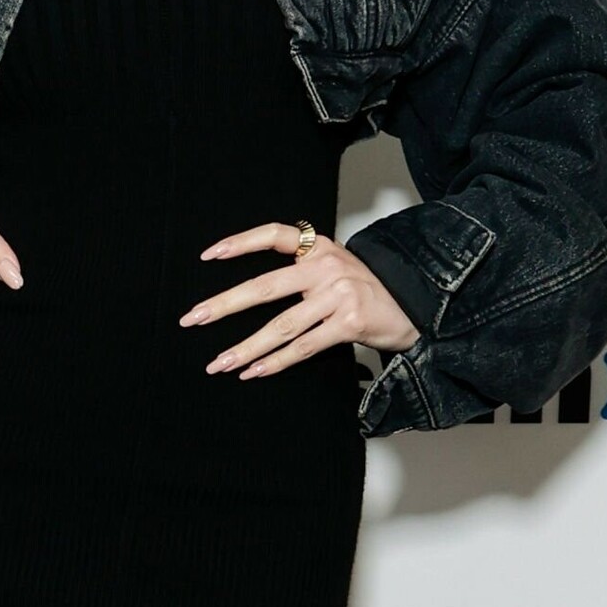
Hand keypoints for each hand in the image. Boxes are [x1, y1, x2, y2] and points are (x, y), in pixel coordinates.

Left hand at [177, 221, 420, 380]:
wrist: (414, 307)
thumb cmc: (365, 289)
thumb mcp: (334, 266)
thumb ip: (300, 268)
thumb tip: (248, 292)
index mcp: (320, 247)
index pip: (274, 235)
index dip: (240, 242)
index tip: (208, 256)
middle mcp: (327, 267)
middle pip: (266, 287)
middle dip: (224, 305)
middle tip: (193, 319)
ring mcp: (339, 295)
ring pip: (281, 325)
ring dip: (245, 348)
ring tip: (218, 363)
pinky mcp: (349, 323)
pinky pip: (304, 347)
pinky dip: (275, 362)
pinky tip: (253, 371)